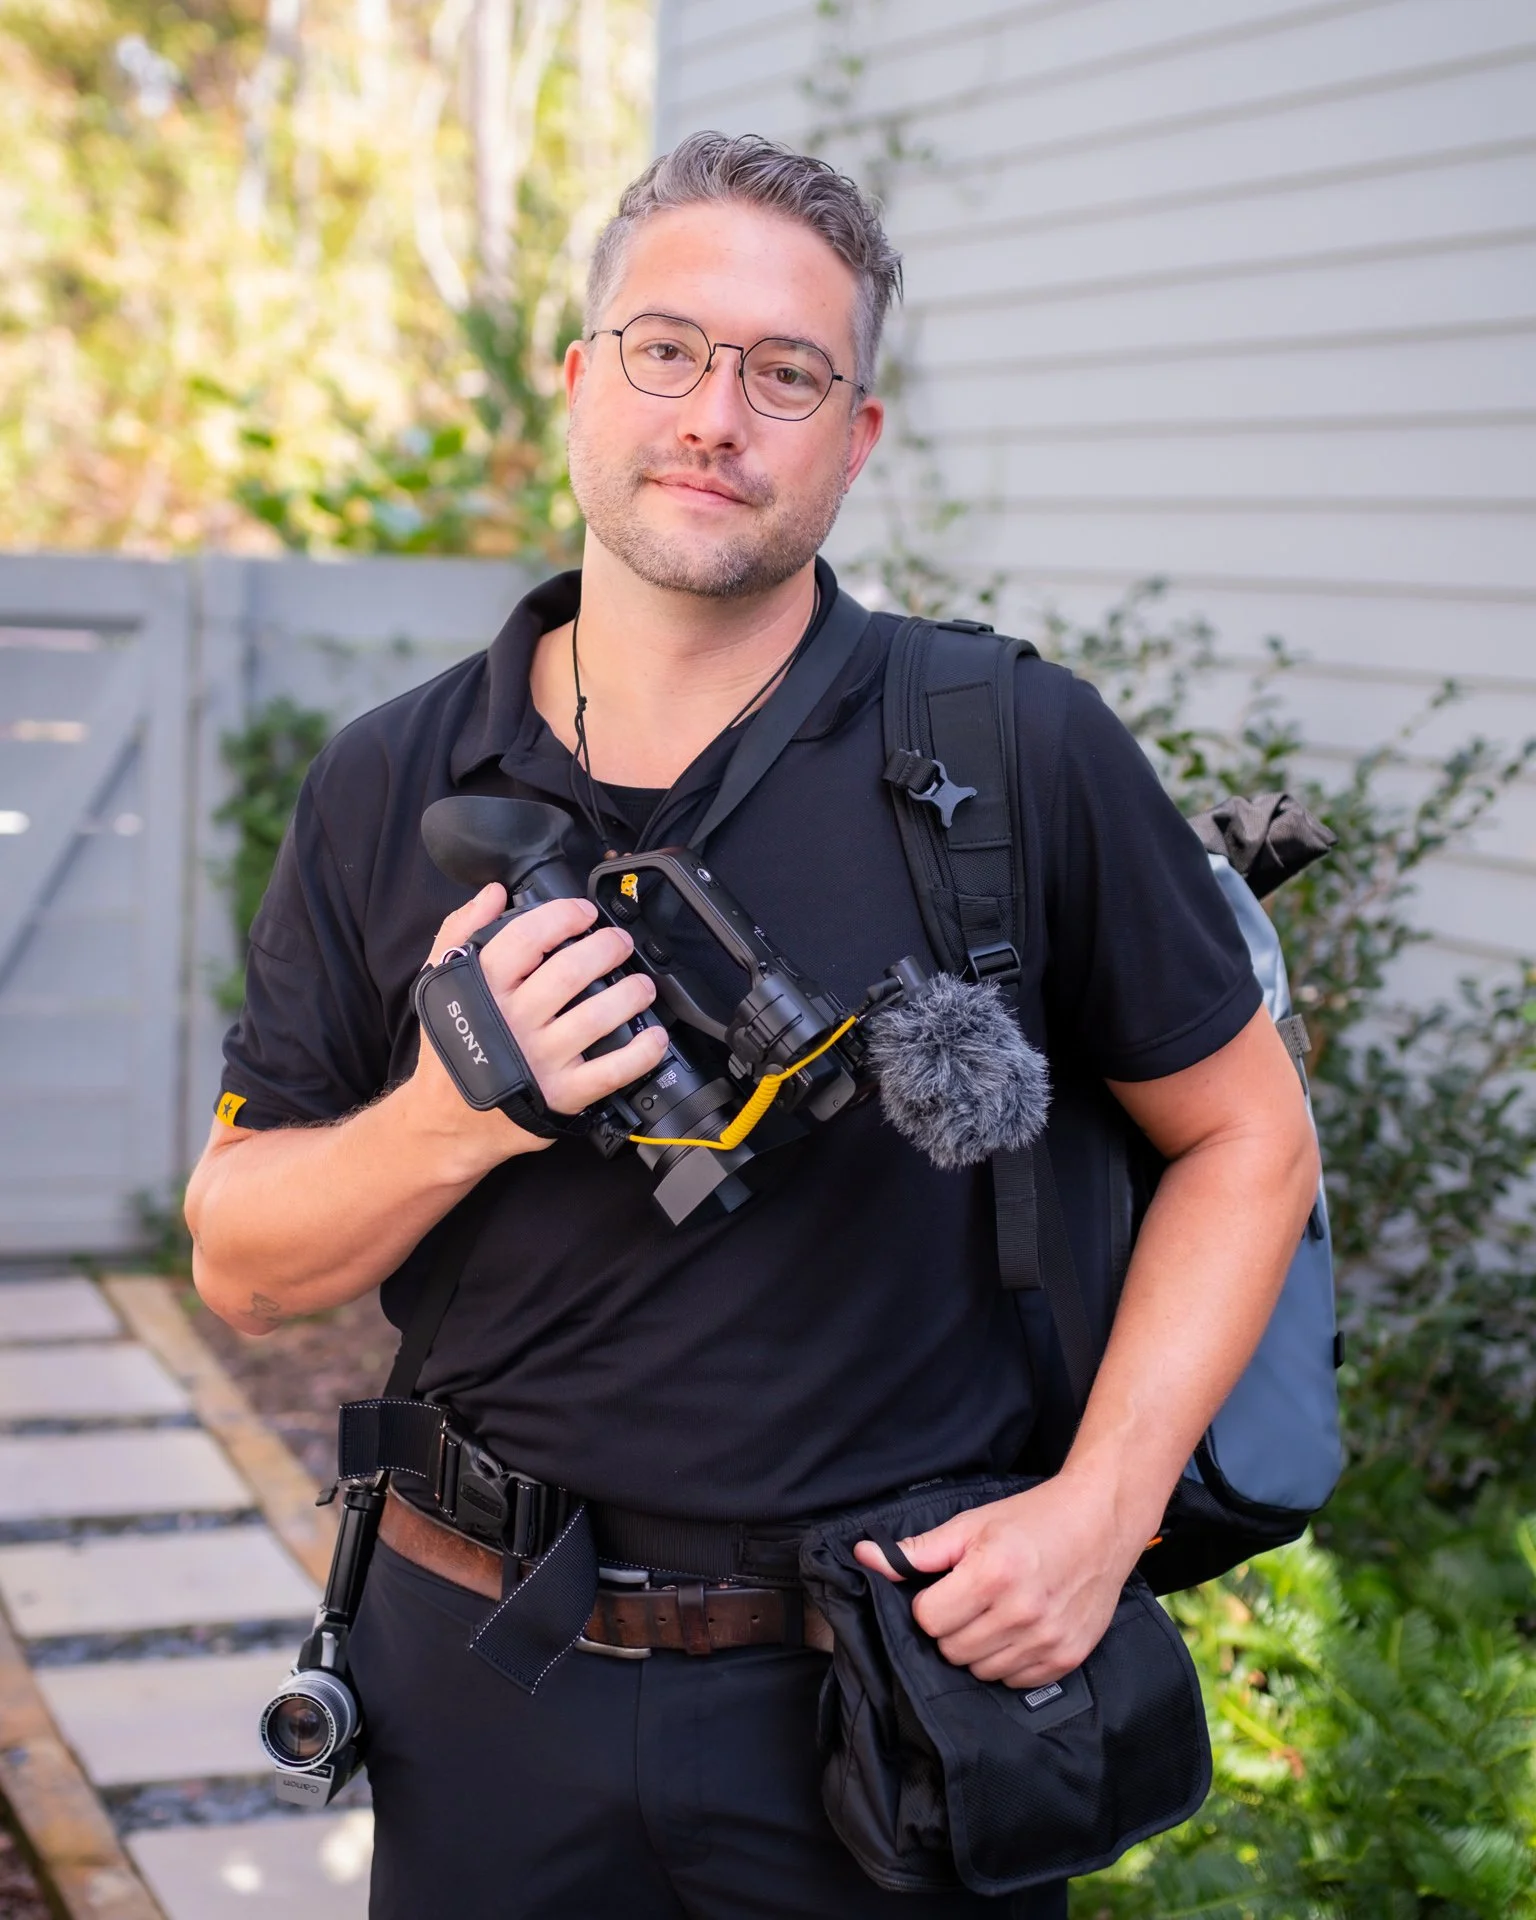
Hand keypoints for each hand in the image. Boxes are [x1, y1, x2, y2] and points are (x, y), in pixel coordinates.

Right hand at [407, 884, 669, 1167]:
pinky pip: (611, 1072)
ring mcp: (539, 1059)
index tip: (584, 912)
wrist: (448, 1119)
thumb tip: (494, 893)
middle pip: (570, 971)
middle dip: (606, 947)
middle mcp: (513, 1021)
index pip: (526, 937)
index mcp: (484, 988)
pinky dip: (641, 1053)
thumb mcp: (440, 983)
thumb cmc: (453, 1045)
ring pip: (597, 1015)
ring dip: (631, 993)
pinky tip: (655, 1037)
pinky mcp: (561, 1094)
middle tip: (620, 942)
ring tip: (643, 986)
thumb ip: (460, 932)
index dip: (563, 916)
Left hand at [852, 1475, 1146, 1689]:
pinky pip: (1015, 1681)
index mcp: (991, 1574)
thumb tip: (864, 1557)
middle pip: (951, 1650)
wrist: (1099, 1523)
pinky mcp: (1067, 1658)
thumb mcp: (971, 1524)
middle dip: (951, 1627)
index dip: (928, 1603)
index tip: (944, 1588)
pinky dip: (1008, 1661)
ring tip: (994, 1613)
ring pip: (980, 1671)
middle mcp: (1021, 1612)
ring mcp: (1047, 1640)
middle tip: (970, 1599)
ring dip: (978, 1648)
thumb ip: (918, 1549)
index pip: (927, 1620)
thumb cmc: (1031, 1519)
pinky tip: (1018, 1629)